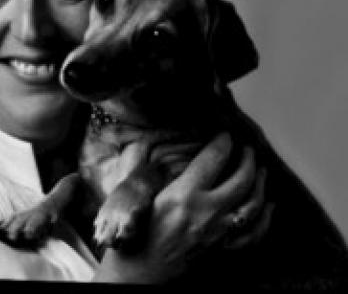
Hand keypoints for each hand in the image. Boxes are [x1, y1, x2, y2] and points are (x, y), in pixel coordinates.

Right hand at [93, 132, 270, 282]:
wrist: (141, 270)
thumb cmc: (137, 232)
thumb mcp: (139, 195)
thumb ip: (149, 170)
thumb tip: (151, 146)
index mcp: (184, 195)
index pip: (213, 159)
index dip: (222, 142)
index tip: (225, 134)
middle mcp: (207, 212)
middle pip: (240, 179)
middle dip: (247, 159)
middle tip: (246, 149)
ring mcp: (219, 232)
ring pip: (253, 204)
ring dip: (260, 183)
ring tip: (260, 170)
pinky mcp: (223, 249)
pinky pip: (255, 233)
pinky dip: (265, 218)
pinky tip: (268, 205)